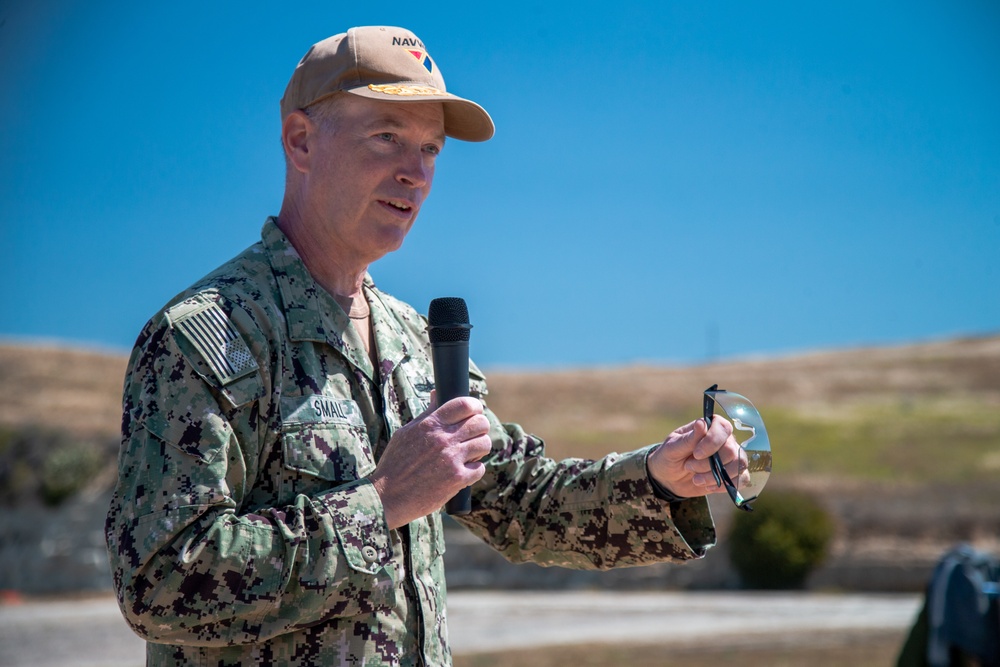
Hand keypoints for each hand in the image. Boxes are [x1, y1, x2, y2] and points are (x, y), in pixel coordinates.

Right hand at [368, 394, 491, 528]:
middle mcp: (443, 439)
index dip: (475, 406)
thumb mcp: (406, 432)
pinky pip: (480, 468)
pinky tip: (464, 471)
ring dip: (480, 448)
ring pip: (484, 444)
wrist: (387, 495)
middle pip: (480, 423)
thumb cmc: (395, 462)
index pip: (465, 404)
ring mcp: (452, 459)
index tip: (474, 412)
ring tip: (470, 453)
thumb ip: (427, 414)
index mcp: (430, 425)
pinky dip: (474, 470)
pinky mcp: (457, 480)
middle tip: (473, 434)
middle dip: (480, 427)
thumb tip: (437, 394)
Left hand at [646, 416, 745, 498]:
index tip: (696, 454)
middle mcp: (724, 440)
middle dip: (708, 464)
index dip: (712, 441)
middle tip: (689, 467)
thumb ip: (688, 439)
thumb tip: (701, 424)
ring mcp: (731, 457)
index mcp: (709, 427)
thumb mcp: (672, 448)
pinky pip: (743, 479)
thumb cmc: (669, 457)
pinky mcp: (733, 474)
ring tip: (696, 479)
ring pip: (738, 464)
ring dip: (717, 476)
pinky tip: (709, 487)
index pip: (723, 428)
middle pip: (731, 450)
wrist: (669, 478)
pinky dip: (726, 485)